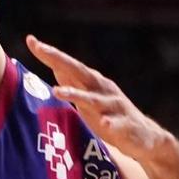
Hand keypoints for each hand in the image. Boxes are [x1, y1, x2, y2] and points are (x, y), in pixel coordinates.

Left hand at [26, 35, 164, 161]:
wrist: (147, 138)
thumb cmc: (110, 116)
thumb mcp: (88, 99)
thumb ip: (73, 84)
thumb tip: (54, 67)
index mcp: (93, 83)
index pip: (69, 65)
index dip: (50, 54)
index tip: (31, 41)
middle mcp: (104, 90)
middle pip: (80, 72)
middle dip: (60, 60)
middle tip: (42, 50)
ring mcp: (115, 107)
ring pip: (93, 100)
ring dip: (75, 94)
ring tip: (57, 91)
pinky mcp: (126, 126)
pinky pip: (117, 124)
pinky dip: (111, 123)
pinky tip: (104, 124)